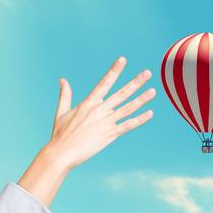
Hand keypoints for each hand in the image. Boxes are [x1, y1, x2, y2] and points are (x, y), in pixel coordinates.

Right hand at [18, 57, 154, 208]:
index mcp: (88, 103)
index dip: (114, 71)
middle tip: (147, 73)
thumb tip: (62, 80)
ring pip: (128, 108)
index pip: (104, 83)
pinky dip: (139, 119)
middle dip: (136, 82)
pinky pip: (128, 125)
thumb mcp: (61, 112)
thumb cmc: (60, 134)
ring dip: (142, 99)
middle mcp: (100, 110)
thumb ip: (65, 95)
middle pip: (122, 93)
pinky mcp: (110, 134)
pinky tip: (149, 113)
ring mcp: (106, 123)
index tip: (122, 60)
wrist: (62, 153)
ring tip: (153, 91)